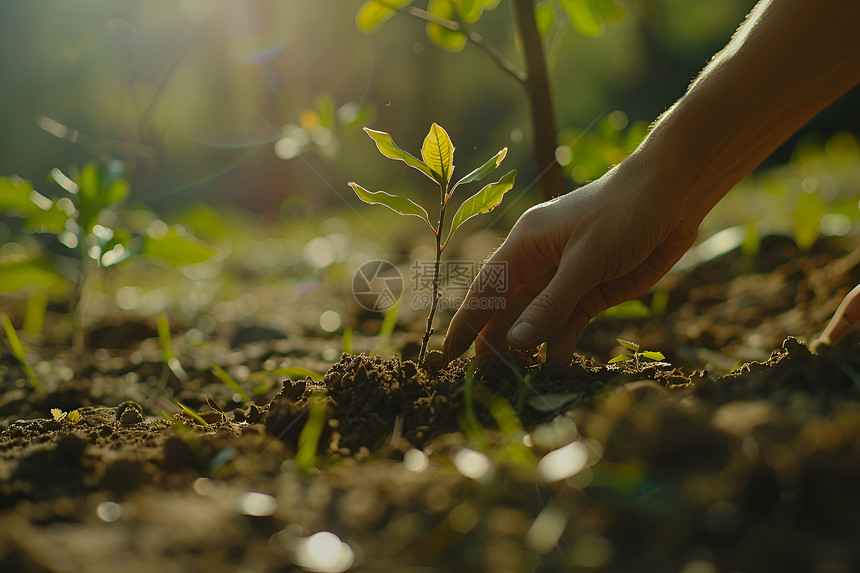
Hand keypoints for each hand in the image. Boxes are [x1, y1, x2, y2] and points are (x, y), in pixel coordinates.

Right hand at [443, 156, 697, 369]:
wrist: (673, 197)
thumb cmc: (622, 215)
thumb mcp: (584, 261)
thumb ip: (551, 304)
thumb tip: (516, 341)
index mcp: (525, 245)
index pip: (486, 288)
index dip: (467, 322)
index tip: (449, 354)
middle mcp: (539, 263)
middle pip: (507, 308)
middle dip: (493, 340)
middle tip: (480, 378)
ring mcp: (565, 279)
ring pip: (535, 320)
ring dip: (527, 348)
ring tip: (514, 381)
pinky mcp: (590, 293)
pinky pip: (567, 324)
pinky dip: (561, 346)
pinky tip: (556, 369)